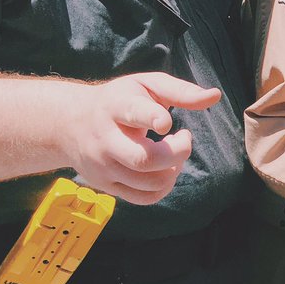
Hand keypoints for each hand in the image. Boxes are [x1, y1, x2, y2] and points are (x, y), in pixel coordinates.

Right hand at [63, 72, 221, 205]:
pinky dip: (164, 188)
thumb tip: (215, 96)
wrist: (69, 123)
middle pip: (144, 159)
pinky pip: (144, 198)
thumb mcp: (145, 85)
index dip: (155, 118)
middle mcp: (105, 139)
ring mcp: (103, 166)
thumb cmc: (119, 100)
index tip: (168, 123)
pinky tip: (165, 169)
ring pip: (149, 182)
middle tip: (182, 137)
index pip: (134, 113)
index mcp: (115, 107)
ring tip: (173, 151)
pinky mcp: (105, 185)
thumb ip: (180, 91)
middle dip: (177, 153)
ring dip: (174, 169)